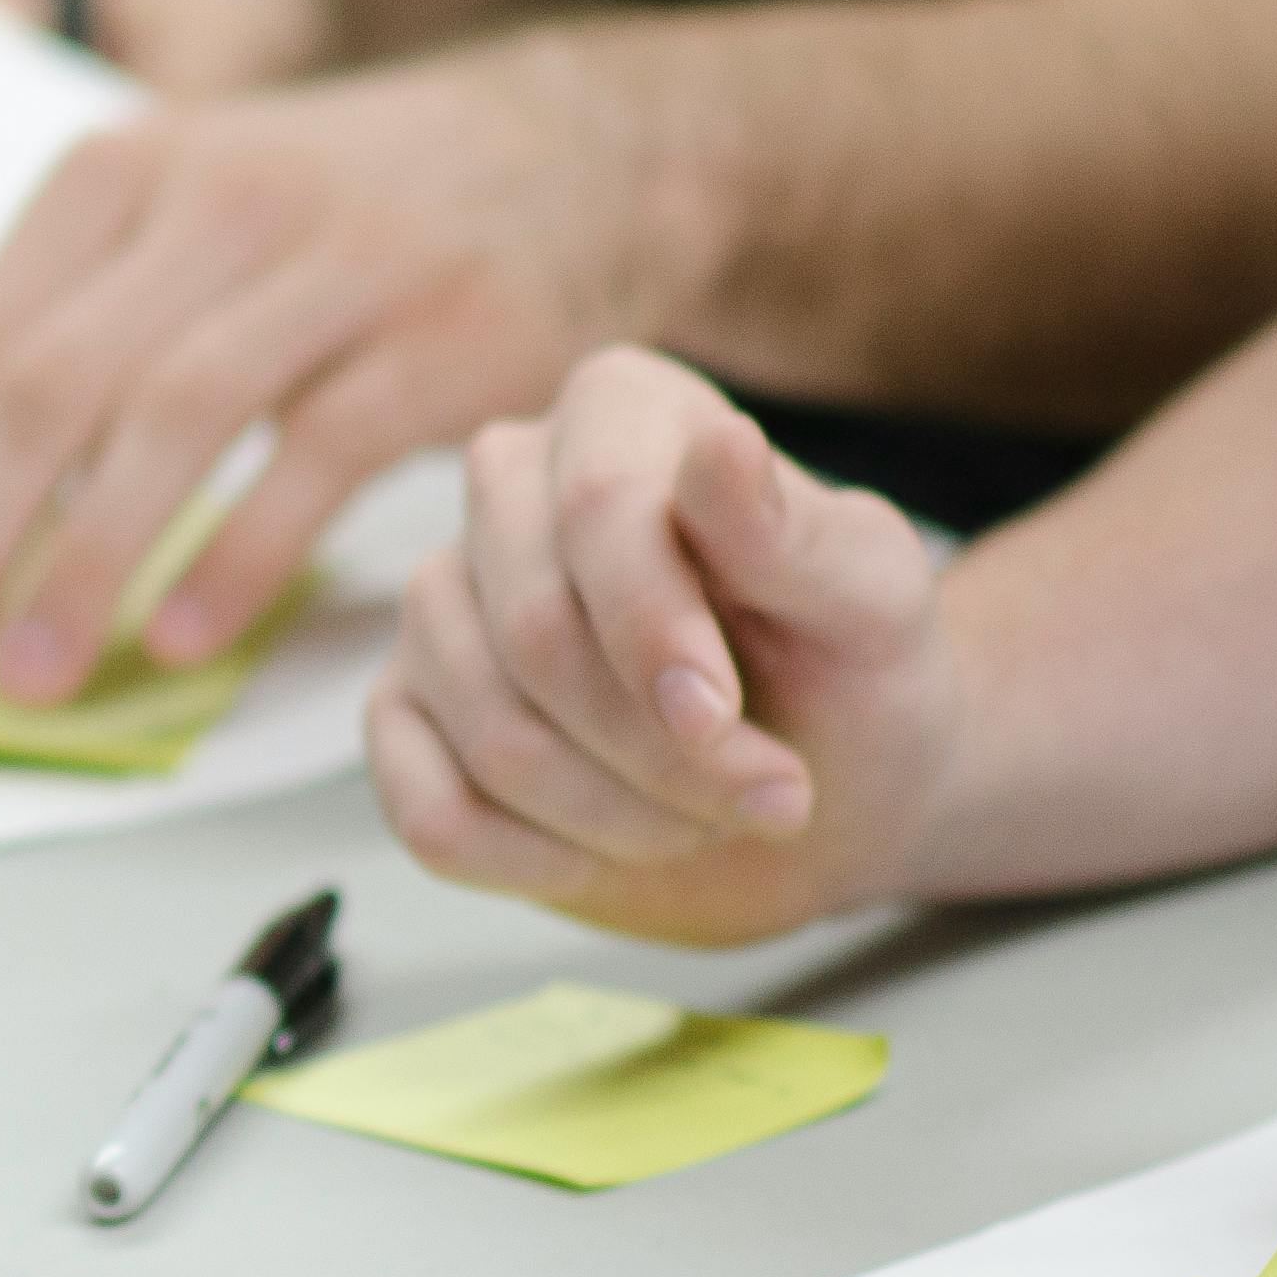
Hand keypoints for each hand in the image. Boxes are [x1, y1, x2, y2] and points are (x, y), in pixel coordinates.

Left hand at [0, 27, 720, 709]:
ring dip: (80, 569)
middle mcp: (210, 200)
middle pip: (42, 394)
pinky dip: (237, 555)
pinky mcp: (446, 329)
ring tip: (28, 681)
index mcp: (109, 179)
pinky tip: (178, 640)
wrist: (575, 148)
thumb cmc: (329, 224)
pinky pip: (316, 455)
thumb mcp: (176, 220)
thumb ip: (59, 334)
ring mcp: (336, 260)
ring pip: (167, 422)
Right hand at [364, 351, 955, 944]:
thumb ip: (798, 532)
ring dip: (621, 814)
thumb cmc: (853, 673)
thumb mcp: (873, 601)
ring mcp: (439, 605)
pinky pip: (429, 814)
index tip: (723, 717)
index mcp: (619, 415)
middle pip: (532, 630)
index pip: (594, 506)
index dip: (653, 626)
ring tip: (707, 816)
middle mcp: (507, 489)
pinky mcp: (403, 715)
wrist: (831, 789)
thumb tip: (719, 446)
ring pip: (490, 734)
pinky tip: (610, 849)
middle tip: (770, 796)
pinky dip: (536, 861)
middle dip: (660, 747)